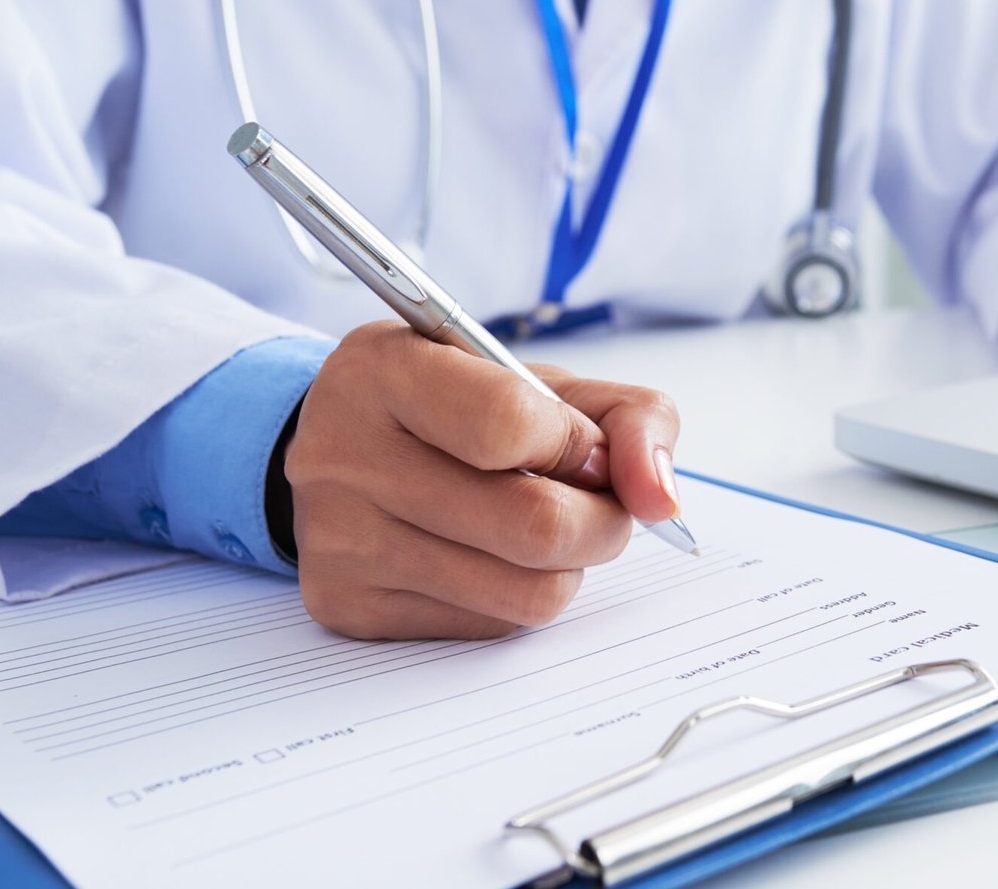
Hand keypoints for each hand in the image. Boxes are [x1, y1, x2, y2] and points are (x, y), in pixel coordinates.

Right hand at [283, 321, 681, 639]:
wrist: (338, 450)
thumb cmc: (455, 405)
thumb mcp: (538, 379)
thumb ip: (626, 416)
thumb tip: (659, 498)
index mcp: (386, 370)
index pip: (510, 423)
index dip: (578, 444)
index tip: (588, 448)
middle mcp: (348, 455)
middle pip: (534, 526)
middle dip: (603, 521)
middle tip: (600, 505)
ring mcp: (342, 540)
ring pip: (525, 593)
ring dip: (568, 565)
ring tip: (549, 527)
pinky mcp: (351, 607)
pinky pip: (490, 626)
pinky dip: (518, 594)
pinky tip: (494, 555)